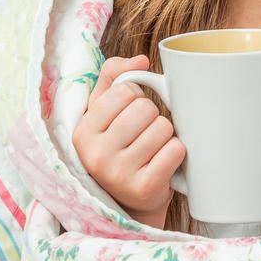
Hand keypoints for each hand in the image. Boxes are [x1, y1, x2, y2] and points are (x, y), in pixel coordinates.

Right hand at [71, 55, 183, 227]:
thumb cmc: (118, 147)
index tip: (129, 114)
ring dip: (166, 135)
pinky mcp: (145, 188)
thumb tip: (140, 60)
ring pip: (163, 128)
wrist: (130, 201)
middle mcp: (96, 155)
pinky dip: (177, 152)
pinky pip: (175, 150)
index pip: (125, 91)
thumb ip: (114, 78)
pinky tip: (163, 162)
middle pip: (145, 109)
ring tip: (153, 149)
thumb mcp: (104, 112)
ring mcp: (119, 174)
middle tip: (145, 134)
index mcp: (83, 132)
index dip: (136, 98)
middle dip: (152, 117)